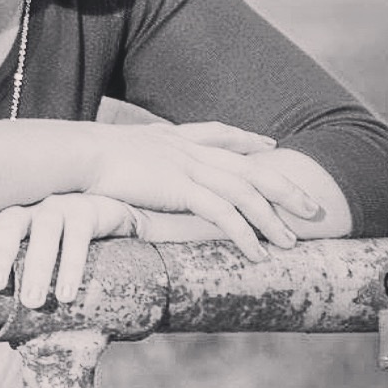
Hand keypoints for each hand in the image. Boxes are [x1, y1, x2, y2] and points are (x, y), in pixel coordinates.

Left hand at [0, 194, 139, 307]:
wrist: (123, 233)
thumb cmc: (68, 258)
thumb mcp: (42, 272)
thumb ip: (17, 292)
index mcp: (13, 222)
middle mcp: (31, 209)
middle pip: (9, 222)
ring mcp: (60, 207)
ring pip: (44, 230)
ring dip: (37, 266)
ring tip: (32, 301)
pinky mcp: (89, 211)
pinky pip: (78, 234)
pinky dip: (71, 264)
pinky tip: (67, 291)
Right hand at [86, 121, 322, 260]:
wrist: (75, 154)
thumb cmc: (81, 159)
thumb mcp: (108, 153)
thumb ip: (122, 161)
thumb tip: (112, 170)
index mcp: (171, 137)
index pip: (219, 134)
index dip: (246, 140)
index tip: (268, 144)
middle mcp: (187, 149)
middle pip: (248, 166)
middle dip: (284, 187)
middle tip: (312, 206)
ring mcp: (188, 167)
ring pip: (245, 192)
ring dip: (273, 219)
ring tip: (294, 242)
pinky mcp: (182, 188)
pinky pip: (224, 214)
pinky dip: (245, 234)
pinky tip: (258, 253)